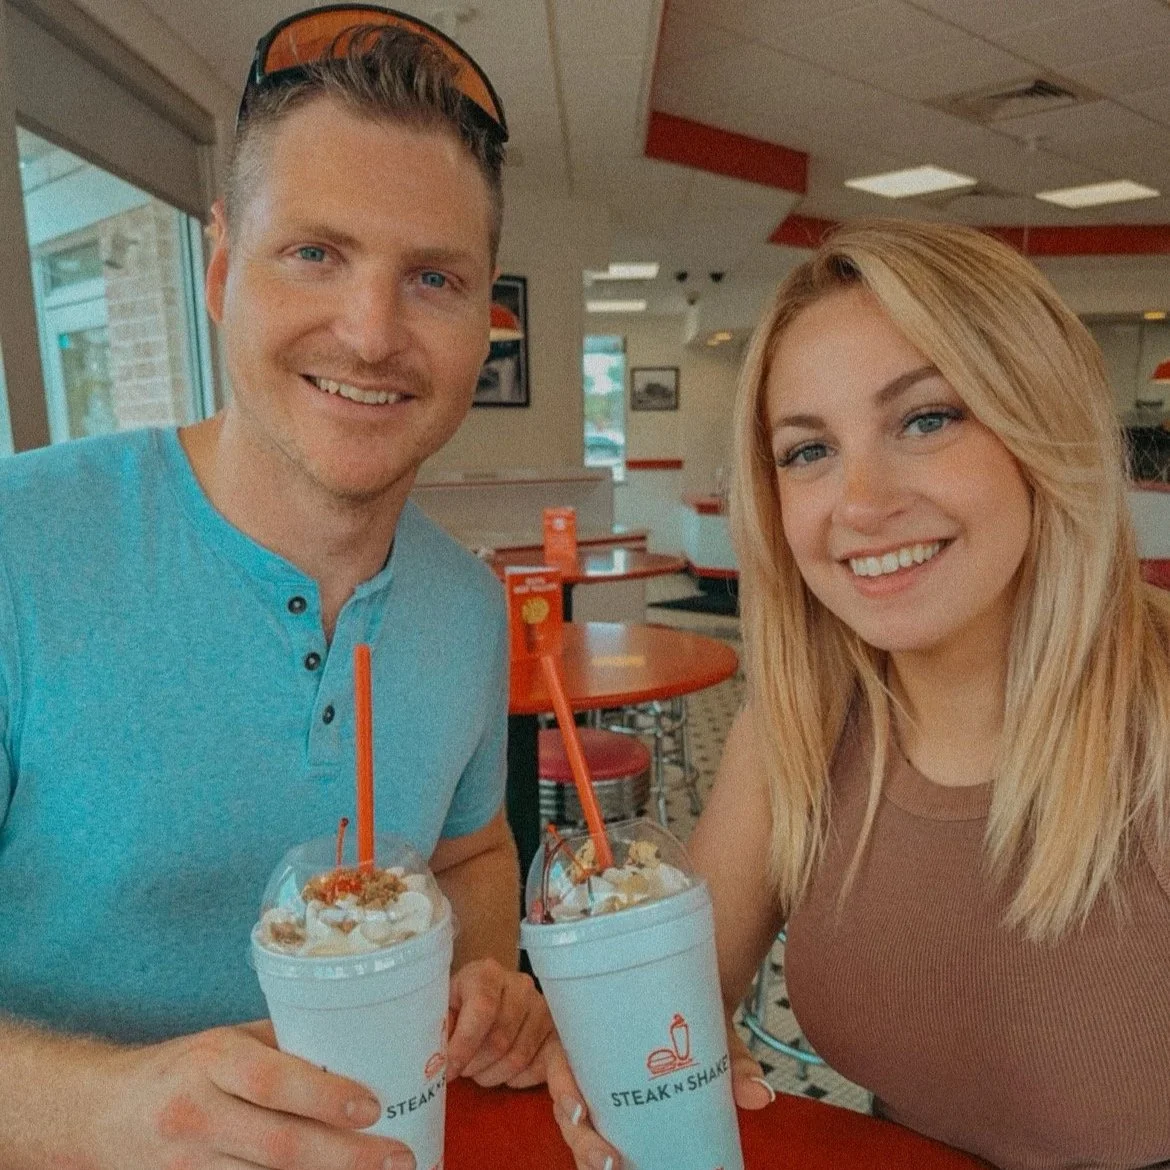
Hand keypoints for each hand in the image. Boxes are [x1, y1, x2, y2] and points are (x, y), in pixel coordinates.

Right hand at [90, 1020, 414, 1169]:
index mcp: (212, 1061)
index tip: (373, 1106)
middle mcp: (197, 1114)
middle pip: (279, 1145)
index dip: (326, 1097)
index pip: (274, 1082)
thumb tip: (355, 1047)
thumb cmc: (181, 1068)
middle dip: (346, 1157)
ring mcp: (187, 1165)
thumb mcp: (225, 1042)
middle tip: (398, 1158)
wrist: (100, 1113)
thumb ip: (282, 1046)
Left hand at [446, 958, 552, 1087]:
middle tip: (462, 1070)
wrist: (494, 997)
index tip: (449, 1070)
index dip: (464, 1046)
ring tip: (480, 1069)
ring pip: (518, 1058)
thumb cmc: (463, 1005)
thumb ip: (440, 1027)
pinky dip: (517, 1079)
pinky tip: (503, 1072)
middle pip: (499, 1040)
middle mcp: (520, 986)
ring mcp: (542, 1008)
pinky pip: (539, 1068)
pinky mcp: (556, 1032)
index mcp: (487, 973)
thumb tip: (440, 1058)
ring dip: (492, 1074)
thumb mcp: (445, 1007)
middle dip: (475, 1065)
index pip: (482, 1009)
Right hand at [546, 1016, 775, 1169]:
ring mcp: (599, 1097)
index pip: (560, 1066)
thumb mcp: (707, 1026)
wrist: (692, 1008)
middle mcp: (586, 1070)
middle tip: (608, 1162)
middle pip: (569, 1112)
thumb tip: (760, 1096)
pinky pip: (605, 1141)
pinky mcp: (617, 1117)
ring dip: (591, 1157)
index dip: (563, 1091)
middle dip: (582, 1144)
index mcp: (588, 1037)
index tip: (579, 1110)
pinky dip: (610, 1160)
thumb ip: (733, 1059)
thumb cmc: (684, 1013)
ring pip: (583, 1134)